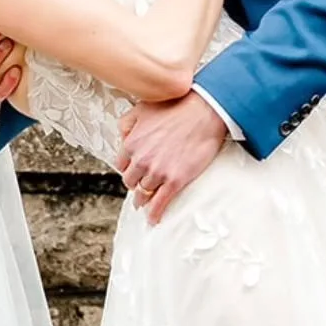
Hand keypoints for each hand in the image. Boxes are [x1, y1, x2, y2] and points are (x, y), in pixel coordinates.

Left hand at [116, 93, 227, 223]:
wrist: (203, 112)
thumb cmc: (176, 106)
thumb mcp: (143, 108)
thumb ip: (127, 123)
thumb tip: (122, 137)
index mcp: (132, 143)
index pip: (122, 165)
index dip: (128, 169)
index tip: (133, 172)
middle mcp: (141, 160)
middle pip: (131, 181)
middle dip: (135, 183)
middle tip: (140, 186)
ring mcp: (158, 172)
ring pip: (144, 193)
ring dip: (144, 198)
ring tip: (145, 203)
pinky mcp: (175, 180)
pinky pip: (160, 203)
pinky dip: (155, 213)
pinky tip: (153, 219)